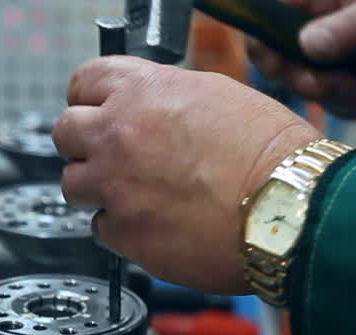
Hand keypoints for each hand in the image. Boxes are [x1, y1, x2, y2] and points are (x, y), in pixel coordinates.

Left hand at [53, 57, 321, 294]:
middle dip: (84, 144)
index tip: (94, 109)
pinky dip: (121, 227)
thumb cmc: (272, 155)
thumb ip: (167, 100)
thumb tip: (147, 109)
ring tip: (136, 194)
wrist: (290, 208)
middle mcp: (118, 135)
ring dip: (98, 189)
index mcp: (142, 91)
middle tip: (109, 156)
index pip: (84, 81)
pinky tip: (154, 223)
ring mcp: (114, 186)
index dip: (89, 97)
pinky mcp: (122, 232)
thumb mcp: (218, 95)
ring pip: (74, 185)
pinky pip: (101, 228)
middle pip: (65, 133)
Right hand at [248, 0, 355, 117]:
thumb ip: (347, 28)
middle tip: (346, 84)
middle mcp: (319, 26)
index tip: (280, 67)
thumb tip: (306, 45)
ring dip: (348, 98)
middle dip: (316, 83)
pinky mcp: (350, 78)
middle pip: (285, 64)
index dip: (265, 47)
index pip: (267, 20)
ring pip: (313, 89)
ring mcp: (333, 54)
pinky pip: (337, 102)